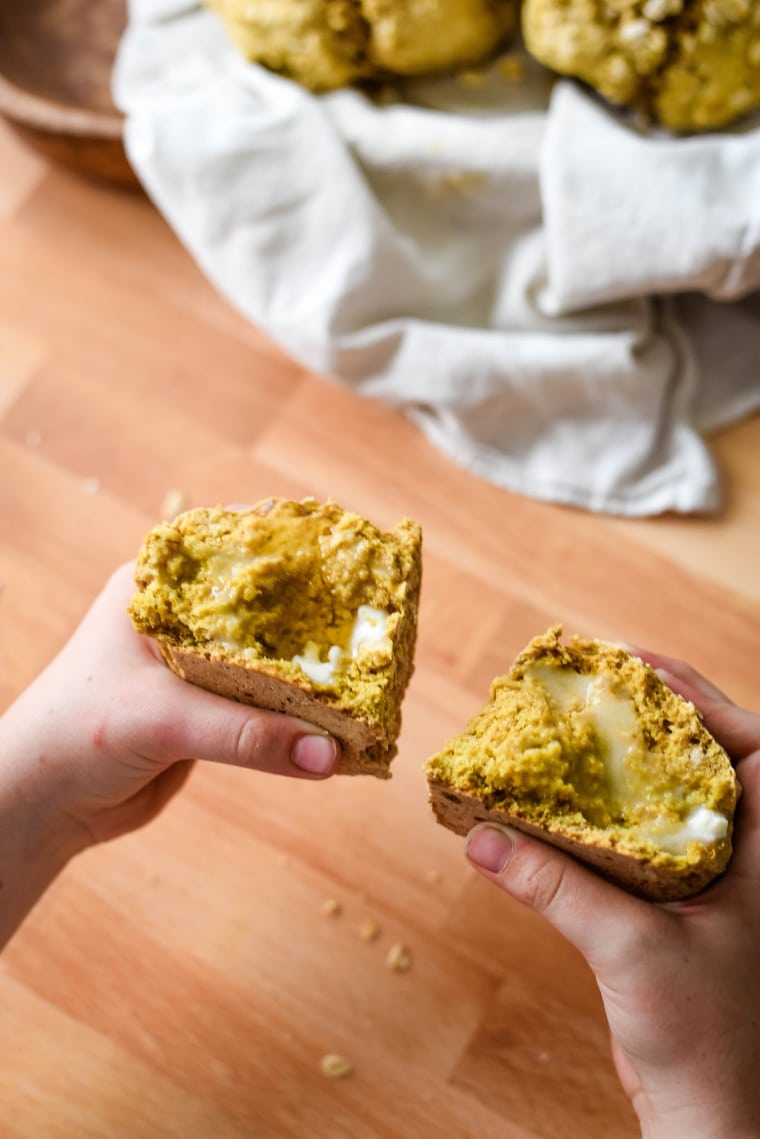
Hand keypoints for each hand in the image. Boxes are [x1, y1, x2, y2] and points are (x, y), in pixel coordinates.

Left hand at [0, 562, 337, 945]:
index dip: (288, 545)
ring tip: (367, 670)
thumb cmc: (77, 735)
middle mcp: (179, 620)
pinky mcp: (206, 712)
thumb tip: (328, 753)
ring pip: (267, 658)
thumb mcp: (163, 720)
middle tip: (372, 617)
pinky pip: (263, 706)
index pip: (232, 546)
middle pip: (261, 605)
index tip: (345, 552)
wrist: (41, 805)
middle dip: (313, 613)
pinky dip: (296, 714)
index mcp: (157, 589)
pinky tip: (335, 722)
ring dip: (310, 671)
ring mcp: (193, 667)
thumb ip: (246, 736)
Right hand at [465, 652, 759, 1138]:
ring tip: (572, 729)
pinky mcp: (672, 908)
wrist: (710, 1118)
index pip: (753, 746)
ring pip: (666, 799)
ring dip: (623, 764)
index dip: (700, 697)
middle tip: (597, 684)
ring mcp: (708, 882)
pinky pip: (635, 842)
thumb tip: (483, 838)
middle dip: (655, 719)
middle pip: (705, 760)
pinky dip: (599, 817)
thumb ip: (557, 888)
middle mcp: (742, 856)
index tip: (639, 665)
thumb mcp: (633, 949)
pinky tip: (555, 808)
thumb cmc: (708, 1041)